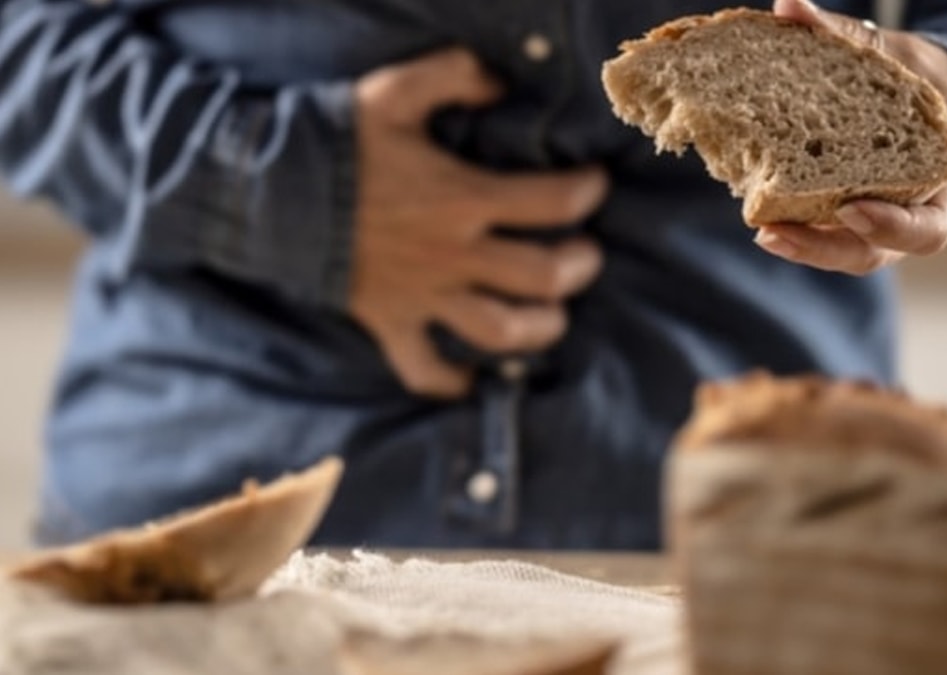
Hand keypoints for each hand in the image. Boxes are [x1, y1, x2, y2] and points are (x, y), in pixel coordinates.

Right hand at [352, 49, 608, 397]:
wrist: (264, 192)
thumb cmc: (334, 140)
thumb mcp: (394, 91)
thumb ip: (453, 76)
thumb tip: (499, 83)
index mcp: (462, 197)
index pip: (553, 202)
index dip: (587, 192)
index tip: (594, 184)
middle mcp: (452, 254)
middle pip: (543, 277)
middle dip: (579, 266)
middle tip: (584, 253)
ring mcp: (423, 295)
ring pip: (501, 331)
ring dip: (540, 328)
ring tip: (552, 314)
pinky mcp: (390, 322)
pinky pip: (423, 369)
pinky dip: (450, 381)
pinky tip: (471, 378)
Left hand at [758, 0, 946, 274]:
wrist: (932, 103)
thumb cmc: (918, 85)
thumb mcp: (896, 59)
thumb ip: (845, 38)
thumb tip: (789, 5)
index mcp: (940, 187)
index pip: (925, 231)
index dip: (890, 225)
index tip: (850, 209)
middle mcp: (906, 216)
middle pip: (868, 252)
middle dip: (821, 248)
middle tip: (771, 232)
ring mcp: (873, 224)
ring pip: (840, 249)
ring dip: (800, 243)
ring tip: (760, 230)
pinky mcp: (842, 217)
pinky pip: (821, 228)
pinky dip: (789, 218)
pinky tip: (754, 204)